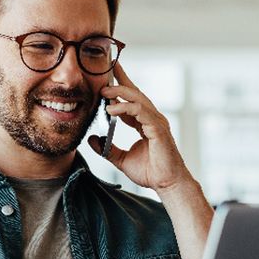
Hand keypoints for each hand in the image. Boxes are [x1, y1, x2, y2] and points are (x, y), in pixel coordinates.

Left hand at [92, 62, 195, 192]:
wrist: (166, 184)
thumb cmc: (150, 172)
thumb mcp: (121, 159)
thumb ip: (107, 149)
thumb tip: (92, 139)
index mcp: (144, 123)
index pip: (131, 100)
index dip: (120, 86)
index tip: (108, 74)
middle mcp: (152, 119)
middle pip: (135, 93)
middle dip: (120, 81)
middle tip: (103, 76)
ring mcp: (156, 122)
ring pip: (138, 99)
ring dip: (120, 93)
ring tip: (104, 92)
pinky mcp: (158, 129)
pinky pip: (141, 112)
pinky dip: (126, 108)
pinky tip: (112, 110)